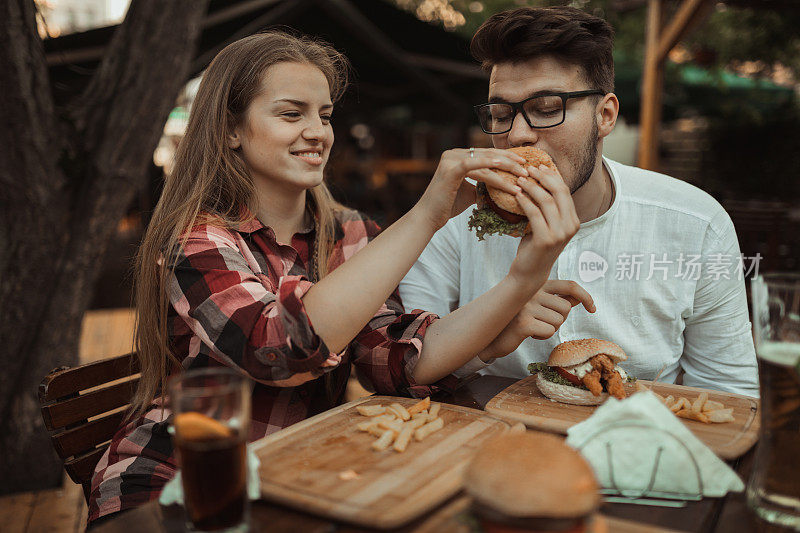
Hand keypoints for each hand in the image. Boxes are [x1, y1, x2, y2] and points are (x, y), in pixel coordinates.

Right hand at [415, 148, 528, 230]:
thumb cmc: (447, 206)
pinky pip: (473, 164)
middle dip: (510, 161)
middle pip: (488, 154)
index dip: (506, 158)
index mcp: (458, 157)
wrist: (428, 218)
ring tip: (522, 175)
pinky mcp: (449, 169)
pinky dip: (489, 165)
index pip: (487, 154)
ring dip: (506, 168)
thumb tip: (500, 187)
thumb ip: (481, 186)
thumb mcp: (468, 192)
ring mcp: (450, 159)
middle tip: (528, 168)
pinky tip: (504, 169)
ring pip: (484, 160)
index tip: (523, 165)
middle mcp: (453, 153)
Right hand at [478, 280, 594, 361]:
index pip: (569, 286)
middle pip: (566, 307)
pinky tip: (529, 334)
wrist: (493, 335)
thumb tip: (577, 298)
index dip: (585, 296)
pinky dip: (542, 336)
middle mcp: (531, 291)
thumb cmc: (517, 320)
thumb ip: (556, 300)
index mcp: (537, 285)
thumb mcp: (537, 306)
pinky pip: (549, 331)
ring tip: (534, 327)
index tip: (592, 308)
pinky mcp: (523, 322)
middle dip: (559, 319)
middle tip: (543, 322)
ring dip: (550, 329)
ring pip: (558, 321)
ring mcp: (526, 306)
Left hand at [507, 164, 580, 287]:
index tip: (538, 166)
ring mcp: (559, 234)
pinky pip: (534, 213)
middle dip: (542, 177)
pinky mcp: (545, 239)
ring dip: (531, 187)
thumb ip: (548, 208)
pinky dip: (524, 201)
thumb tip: (539, 179)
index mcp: (574, 221)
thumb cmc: (535, 246)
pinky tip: (516, 194)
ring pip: (546, 201)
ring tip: (518, 179)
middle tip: (527, 168)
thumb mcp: (546, 225)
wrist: (529, 272)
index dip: (552, 176)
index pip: (564, 191)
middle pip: (559, 192)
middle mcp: (571, 226)